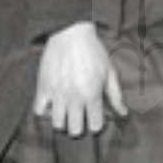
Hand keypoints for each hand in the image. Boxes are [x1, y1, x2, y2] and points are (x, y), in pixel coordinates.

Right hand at [33, 21, 126, 136]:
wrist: (70, 31)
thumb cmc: (93, 50)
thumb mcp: (109, 71)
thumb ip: (115, 95)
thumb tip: (123, 114)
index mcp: (92, 94)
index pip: (94, 127)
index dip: (96, 124)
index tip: (94, 117)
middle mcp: (74, 97)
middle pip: (75, 131)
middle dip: (79, 126)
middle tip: (79, 116)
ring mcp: (57, 94)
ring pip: (57, 124)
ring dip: (63, 120)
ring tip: (66, 110)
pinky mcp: (43, 87)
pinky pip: (39, 111)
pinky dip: (44, 111)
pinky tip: (52, 104)